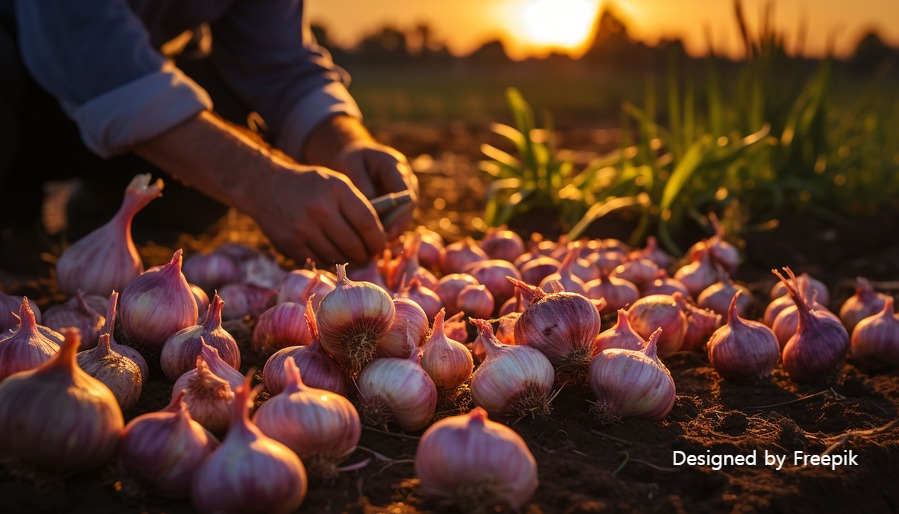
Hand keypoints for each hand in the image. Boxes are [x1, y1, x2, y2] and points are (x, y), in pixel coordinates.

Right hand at [247, 164, 386, 266]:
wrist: (264, 185)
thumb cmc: (308, 185)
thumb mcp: (335, 182)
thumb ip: (357, 204)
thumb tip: (379, 236)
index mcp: (335, 190)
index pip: (367, 222)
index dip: (378, 239)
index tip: (380, 245)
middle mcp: (319, 209)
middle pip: (353, 244)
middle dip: (366, 254)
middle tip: (370, 255)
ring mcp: (302, 229)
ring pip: (337, 257)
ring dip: (350, 262)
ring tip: (355, 258)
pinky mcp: (289, 244)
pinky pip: (319, 261)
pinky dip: (331, 262)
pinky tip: (335, 257)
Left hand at [332, 141, 418, 239]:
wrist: (354, 158)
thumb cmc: (351, 160)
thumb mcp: (351, 165)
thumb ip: (361, 184)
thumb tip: (371, 209)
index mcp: (395, 166)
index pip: (406, 195)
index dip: (399, 216)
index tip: (386, 233)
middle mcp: (406, 179)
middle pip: (408, 209)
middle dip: (396, 228)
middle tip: (381, 245)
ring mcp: (405, 191)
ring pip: (404, 216)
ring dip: (392, 231)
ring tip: (377, 248)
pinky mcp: (399, 201)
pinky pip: (397, 218)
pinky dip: (387, 230)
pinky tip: (375, 243)